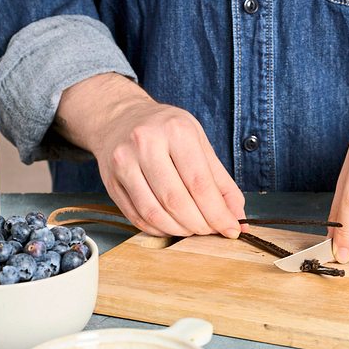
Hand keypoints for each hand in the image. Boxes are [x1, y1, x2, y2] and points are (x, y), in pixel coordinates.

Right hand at [55, 73, 244, 237]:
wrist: (120, 117)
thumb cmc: (166, 130)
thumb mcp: (199, 143)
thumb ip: (221, 182)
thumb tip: (237, 217)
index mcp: (176, 131)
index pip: (200, 183)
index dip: (217, 213)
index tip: (231, 229)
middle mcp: (146, 143)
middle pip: (176, 200)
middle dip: (199, 225)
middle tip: (211, 231)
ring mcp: (124, 162)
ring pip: (154, 212)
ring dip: (178, 230)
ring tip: (192, 229)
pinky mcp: (110, 181)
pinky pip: (136, 216)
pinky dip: (158, 229)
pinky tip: (171, 226)